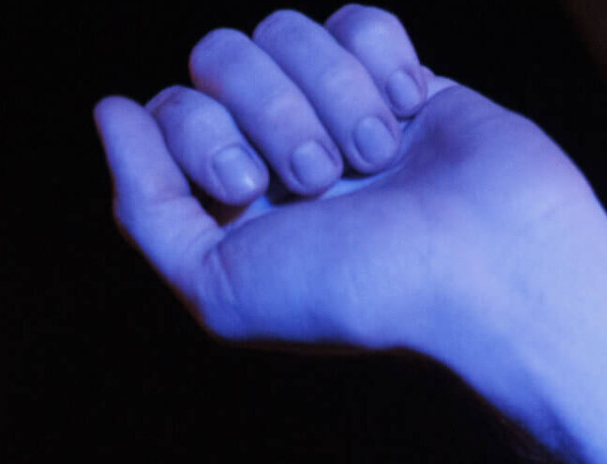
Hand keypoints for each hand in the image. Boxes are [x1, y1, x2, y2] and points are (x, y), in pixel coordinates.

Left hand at [94, 8, 606, 372]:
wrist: (491, 269)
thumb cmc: (364, 293)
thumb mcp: (221, 288)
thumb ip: (146, 211)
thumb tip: (115, 109)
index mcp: (232, 203)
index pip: (168, 109)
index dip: (200, 133)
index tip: (249, 189)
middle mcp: (279, 154)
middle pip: (218, 55)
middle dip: (269, 110)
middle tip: (320, 177)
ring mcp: (342, 113)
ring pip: (287, 30)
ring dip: (332, 93)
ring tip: (377, 157)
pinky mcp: (407, 83)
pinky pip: (358, 19)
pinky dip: (380, 61)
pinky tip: (410, 112)